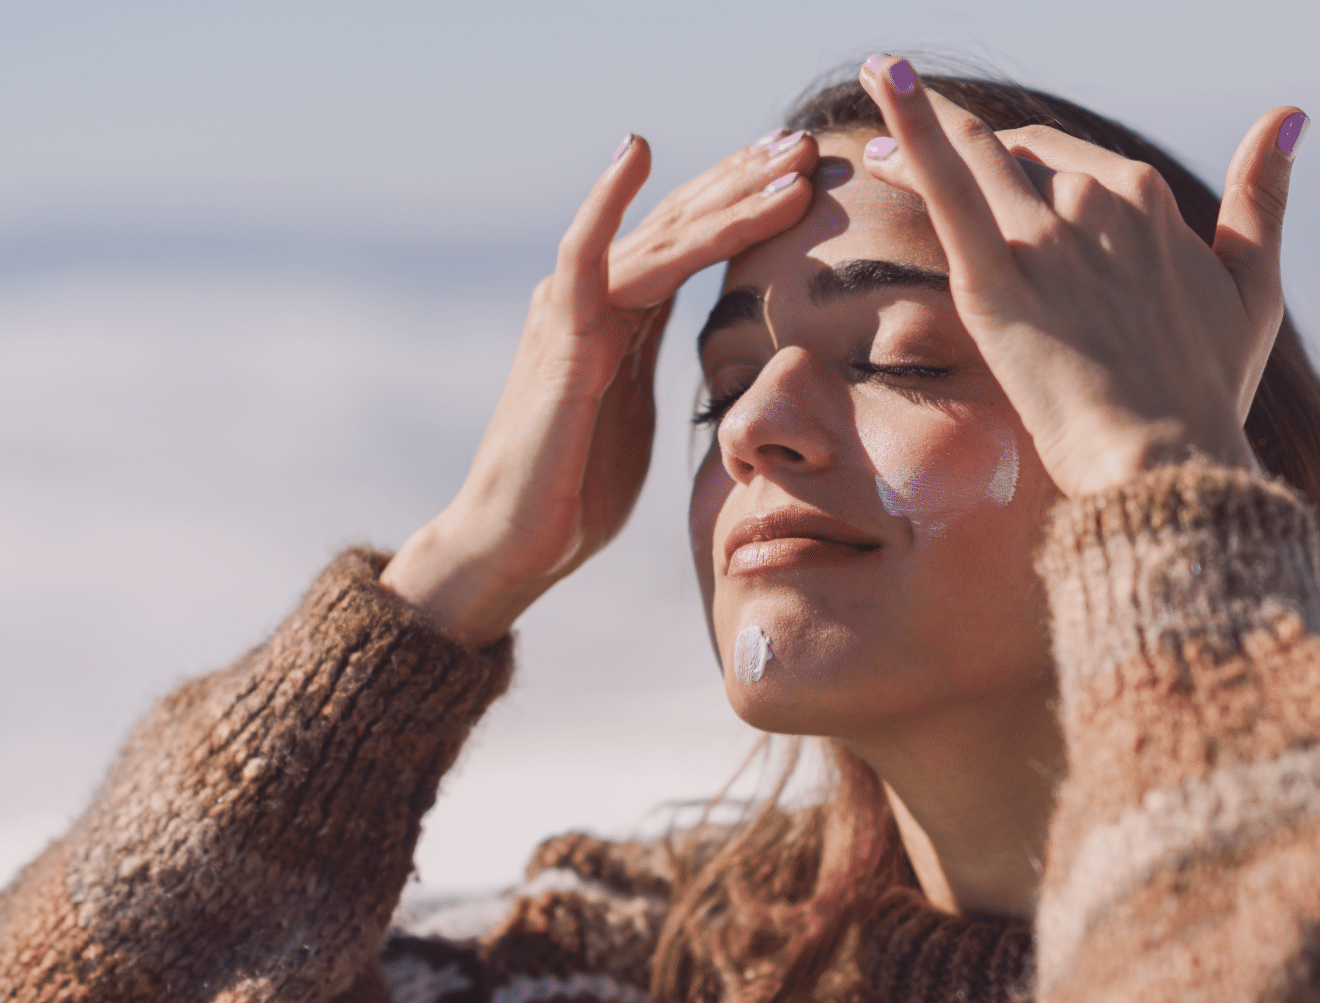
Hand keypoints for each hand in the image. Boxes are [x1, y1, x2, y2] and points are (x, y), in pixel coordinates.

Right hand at [383, 130, 817, 644]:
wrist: (513, 542)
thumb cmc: (574, 491)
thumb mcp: (636, 414)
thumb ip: (658, 367)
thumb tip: (711, 358)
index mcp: (620, 315)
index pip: (691, 242)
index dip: (744, 203)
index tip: (801, 173)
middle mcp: (594, 297)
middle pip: (680, 222)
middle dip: (745, 180)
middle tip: (805, 143)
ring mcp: (572, 312)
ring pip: (659, 236)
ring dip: (725, 196)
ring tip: (782, 161)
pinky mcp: (559, 340)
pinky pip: (584, 257)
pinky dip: (607, 201)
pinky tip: (636, 152)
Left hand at [854, 55, 1303, 496]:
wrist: (1168, 462)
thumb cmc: (1209, 393)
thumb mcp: (1254, 288)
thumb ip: (1264, 197)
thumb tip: (1290, 116)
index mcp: (1149, 199)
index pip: (1069, 160)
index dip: (1023, 156)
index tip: (988, 161)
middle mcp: (1097, 201)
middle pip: (1014, 156)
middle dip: (962, 142)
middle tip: (896, 142)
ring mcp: (1044, 238)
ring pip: (973, 158)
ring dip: (917, 126)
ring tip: (872, 110)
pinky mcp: (995, 281)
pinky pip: (947, 186)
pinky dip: (912, 126)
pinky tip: (882, 76)